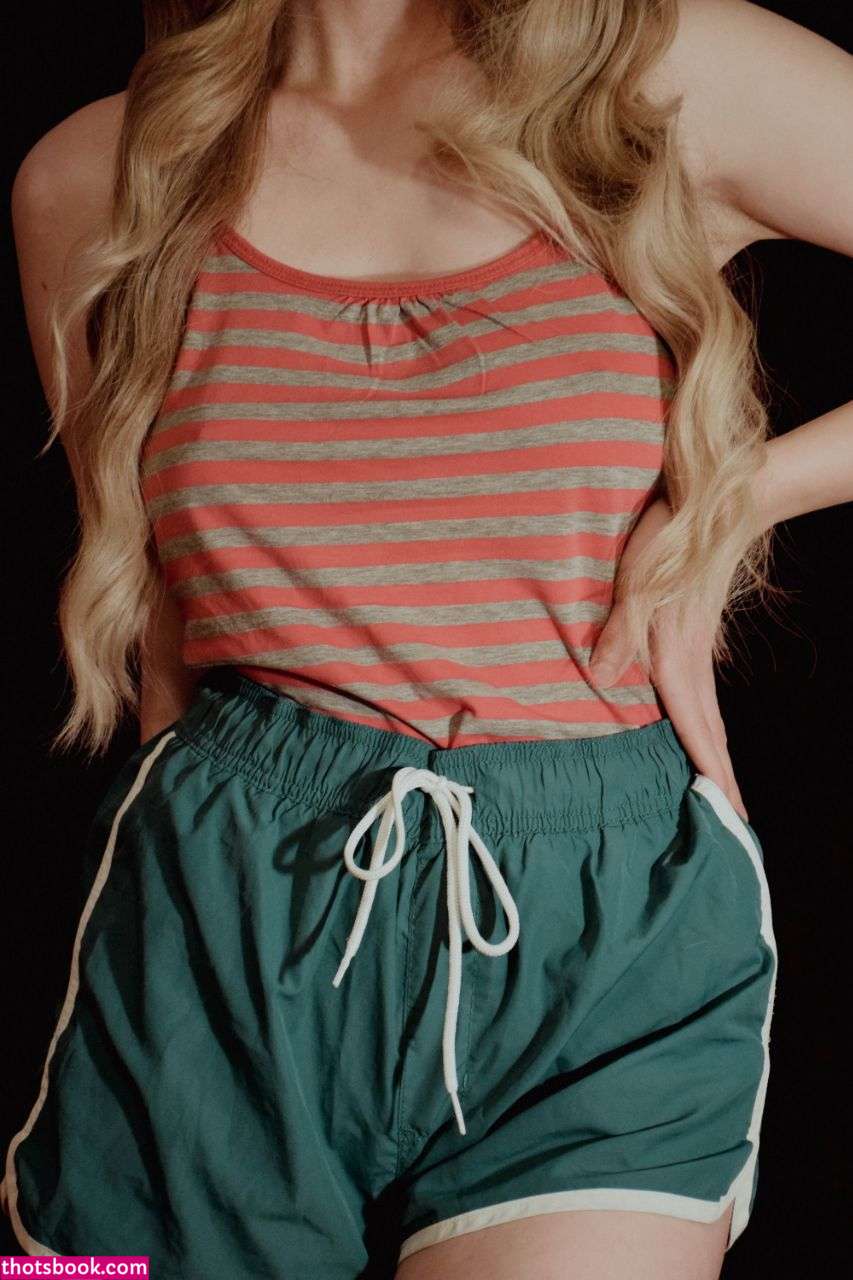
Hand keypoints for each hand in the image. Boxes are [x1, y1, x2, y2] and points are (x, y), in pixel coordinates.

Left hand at [588, 497, 749, 822]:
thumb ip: (619, 633)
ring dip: (717, 755)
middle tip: (736, 822)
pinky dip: (706, 727)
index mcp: (678, 661)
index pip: (695, 731)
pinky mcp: (695, 641)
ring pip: (711, 718)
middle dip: (724, 779)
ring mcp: (699, 654)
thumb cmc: (667, 544)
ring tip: (723, 789)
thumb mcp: (636, 585)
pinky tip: (699, 731)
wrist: (708, 509)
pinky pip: (703, 699)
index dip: (709, 773)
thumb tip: (600, 678)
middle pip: (712, 734)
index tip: (727, 815)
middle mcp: (693, 666)